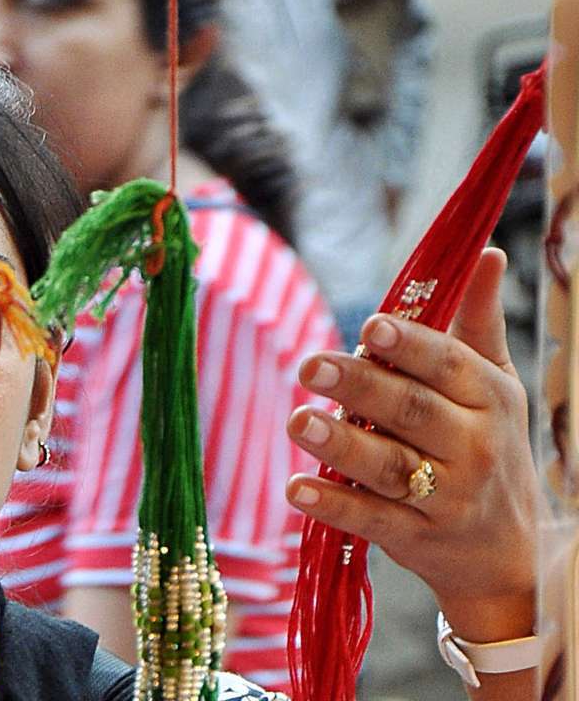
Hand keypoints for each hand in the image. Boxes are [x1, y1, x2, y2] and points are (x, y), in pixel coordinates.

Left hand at [284, 249, 544, 641]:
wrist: (506, 551)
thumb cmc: (486, 446)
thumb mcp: (494, 385)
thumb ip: (478, 323)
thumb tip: (486, 252)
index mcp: (488, 398)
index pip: (446, 365)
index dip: (408, 345)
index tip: (368, 327)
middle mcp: (472, 446)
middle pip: (411, 411)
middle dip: (360, 387)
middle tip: (308, 366)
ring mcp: (446, 496)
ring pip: (389, 467)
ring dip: (341, 446)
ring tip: (297, 421)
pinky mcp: (416, 538)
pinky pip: (372, 519)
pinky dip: (334, 505)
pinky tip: (297, 488)